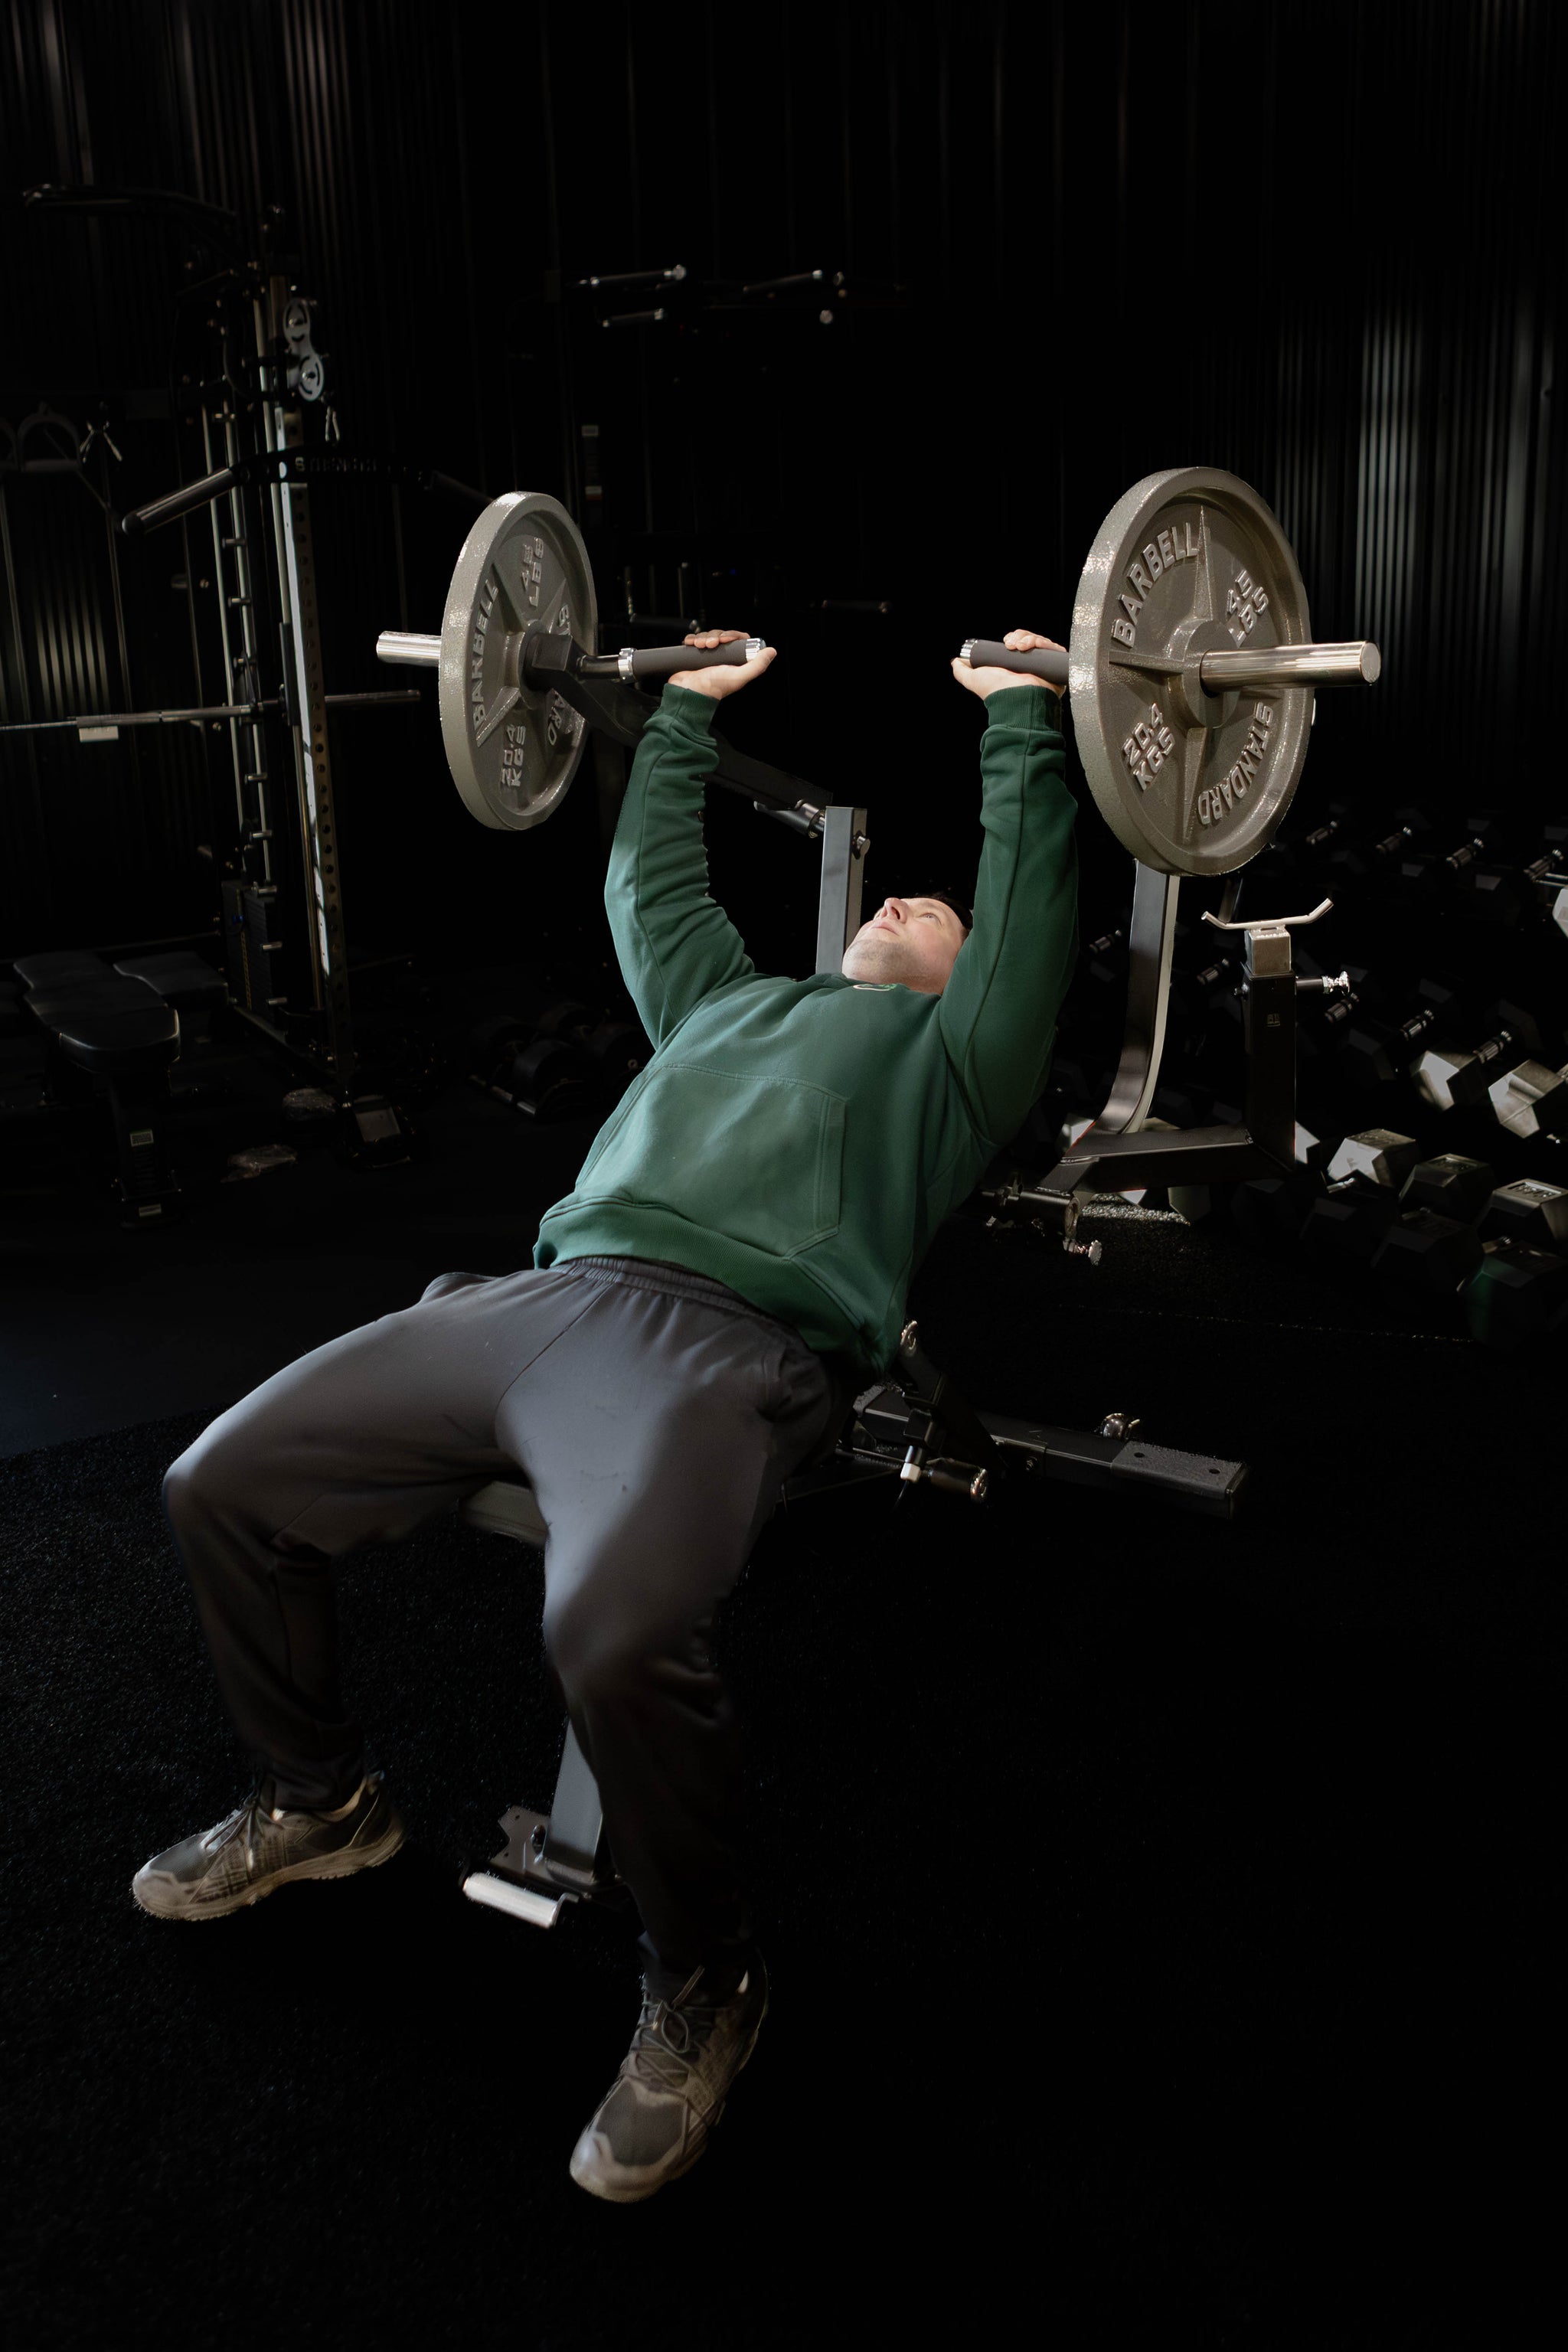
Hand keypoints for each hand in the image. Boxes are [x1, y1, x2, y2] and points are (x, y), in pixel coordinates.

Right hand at [669, 627, 776, 698]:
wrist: (687, 693)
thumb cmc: (712, 688)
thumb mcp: (738, 678)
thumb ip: (756, 666)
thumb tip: (771, 651)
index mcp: (735, 662)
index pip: (738, 640)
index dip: (732, 635)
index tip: (725, 639)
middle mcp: (722, 659)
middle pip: (722, 636)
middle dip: (715, 636)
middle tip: (710, 645)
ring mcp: (708, 657)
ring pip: (708, 636)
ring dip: (703, 637)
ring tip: (699, 646)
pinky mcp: (695, 655)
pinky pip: (695, 639)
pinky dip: (692, 638)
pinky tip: (691, 643)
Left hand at [950, 628, 1064, 700]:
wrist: (1016, 700)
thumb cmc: (997, 692)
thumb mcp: (974, 679)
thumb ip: (962, 672)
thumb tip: (956, 661)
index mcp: (1016, 666)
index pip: (1018, 643)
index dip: (1013, 638)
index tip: (1005, 642)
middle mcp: (1031, 666)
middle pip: (1030, 640)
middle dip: (1020, 636)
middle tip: (1011, 644)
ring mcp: (1045, 667)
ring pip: (1041, 642)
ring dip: (1030, 638)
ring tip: (1020, 647)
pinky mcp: (1057, 667)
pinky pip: (1054, 649)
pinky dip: (1044, 644)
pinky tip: (1033, 647)